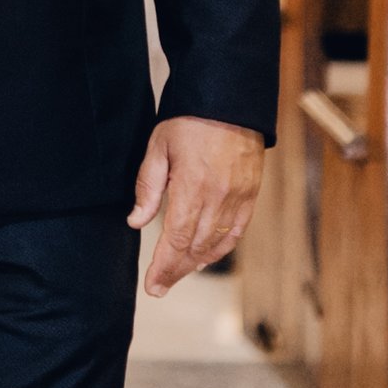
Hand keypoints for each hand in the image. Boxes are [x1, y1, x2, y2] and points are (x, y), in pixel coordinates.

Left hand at [129, 116, 266, 297]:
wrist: (229, 101)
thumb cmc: (189, 120)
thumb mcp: (158, 147)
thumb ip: (147, 187)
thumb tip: (136, 221)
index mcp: (192, 187)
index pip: (177, 239)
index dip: (164, 265)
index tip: (152, 285)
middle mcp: (218, 198)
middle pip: (196, 247)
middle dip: (176, 270)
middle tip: (160, 287)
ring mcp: (238, 197)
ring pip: (217, 243)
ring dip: (196, 263)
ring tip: (178, 274)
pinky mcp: (251, 194)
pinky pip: (237, 231)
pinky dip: (221, 248)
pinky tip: (206, 257)